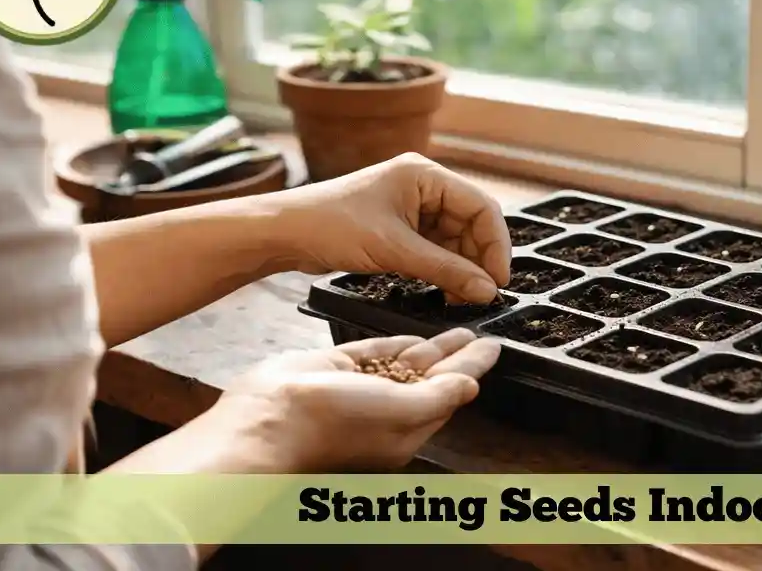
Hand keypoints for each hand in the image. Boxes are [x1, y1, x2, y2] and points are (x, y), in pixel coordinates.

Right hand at [211, 328, 500, 471]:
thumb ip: (438, 397)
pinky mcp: (336, 369)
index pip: (450, 393)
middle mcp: (385, 412)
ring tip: (459, 331)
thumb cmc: (331, 425)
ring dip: (433, 348)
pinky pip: (374, 353)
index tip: (493, 349)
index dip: (473, 369)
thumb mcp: (400, 412)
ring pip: (406, 364)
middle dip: (458, 357)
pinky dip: (396, 344)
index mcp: (405, 430)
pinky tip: (414, 334)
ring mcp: (360, 390)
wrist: (267, 418)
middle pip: (433, 378)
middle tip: (481, 335)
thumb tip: (471, 386)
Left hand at [267, 153, 510, 303]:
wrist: (284, 233)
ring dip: (461, 269)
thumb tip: (487, 291)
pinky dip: (443, 270)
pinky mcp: (400, 227)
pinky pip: (435, 248)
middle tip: (481, 295)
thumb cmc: (331, 226)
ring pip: (455, 240)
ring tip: (461, 299)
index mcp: (426, 175)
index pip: (481, 207)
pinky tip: (444, 291)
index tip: (499, 280)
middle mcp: (424, 186)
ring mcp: (412, 207)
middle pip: (472, 224)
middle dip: (478, 260)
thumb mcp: (394, 250)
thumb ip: (445, 270)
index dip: (495, 245)